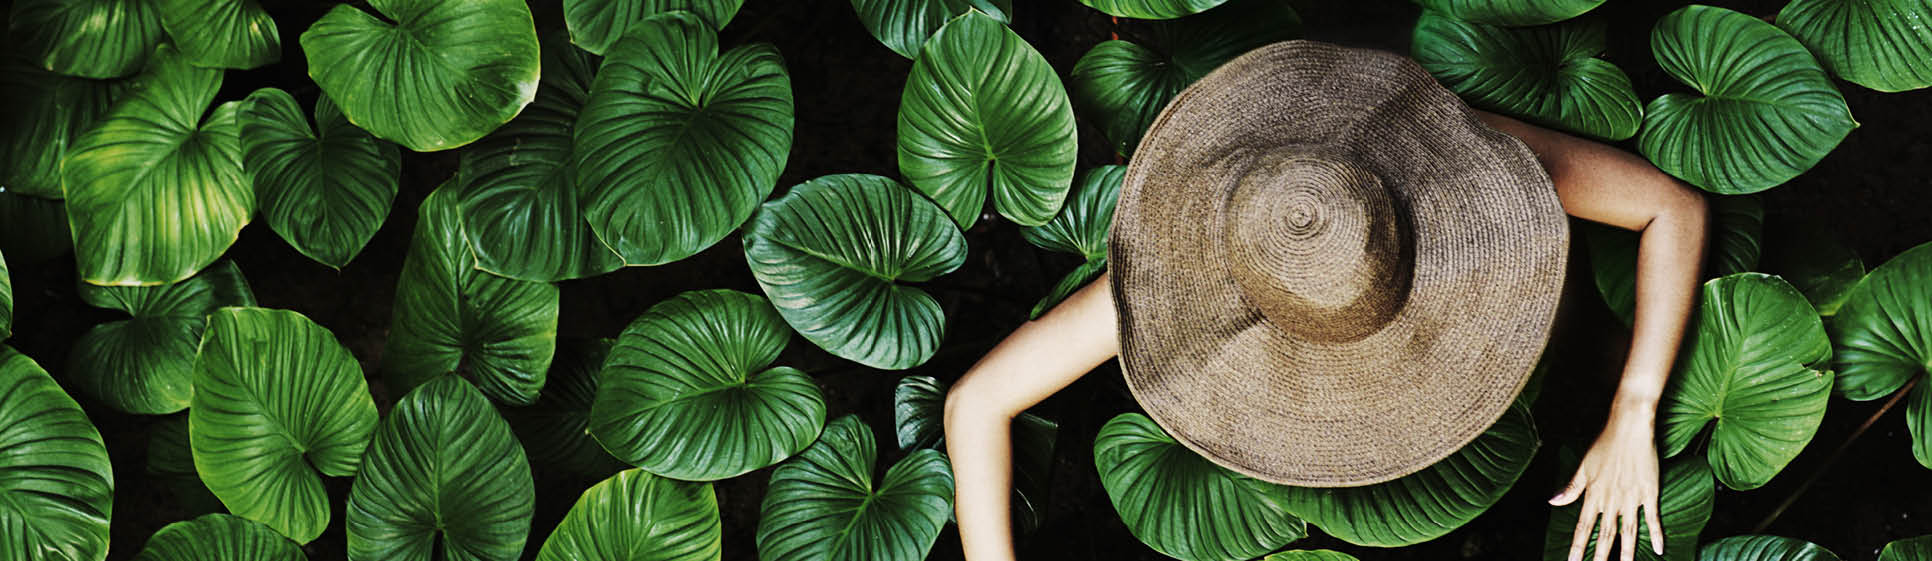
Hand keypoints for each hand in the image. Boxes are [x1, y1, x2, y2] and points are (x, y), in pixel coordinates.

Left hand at [1551, 415, 1663, 560]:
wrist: (1629, 427)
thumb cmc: (1605, 443)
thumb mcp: (1583, 466)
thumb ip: (1571, 488)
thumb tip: (1553, 502)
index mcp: (1593, 495)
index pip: (1583, 527)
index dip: (1578, 547)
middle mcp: (1611, 500)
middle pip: (1605, 535)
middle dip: (1600, 557)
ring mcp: (1631, 498)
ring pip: (1628, 533)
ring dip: (1626, 554)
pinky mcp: (1649, 492)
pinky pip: (1653, 518)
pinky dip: (1656, 534)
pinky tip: (1660, 550)